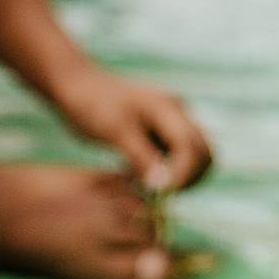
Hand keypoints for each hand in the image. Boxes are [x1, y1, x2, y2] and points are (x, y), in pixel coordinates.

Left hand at [50, 69, 213, 192]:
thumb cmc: (89, 104)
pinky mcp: (162, 129)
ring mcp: (172, 120)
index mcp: (168, 107)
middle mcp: (178, 112)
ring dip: (179, 176)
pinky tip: (139, 174)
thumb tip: (164, 186)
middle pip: (203, 152)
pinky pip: (177, 155)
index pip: (191, 147)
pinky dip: (167, 170)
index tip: (160, 193)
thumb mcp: (113, 131)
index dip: (182, 174)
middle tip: (157, 194)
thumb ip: (141, 156)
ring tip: (146, 185)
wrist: (75, 84)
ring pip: (194, 156)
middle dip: (187, 177)